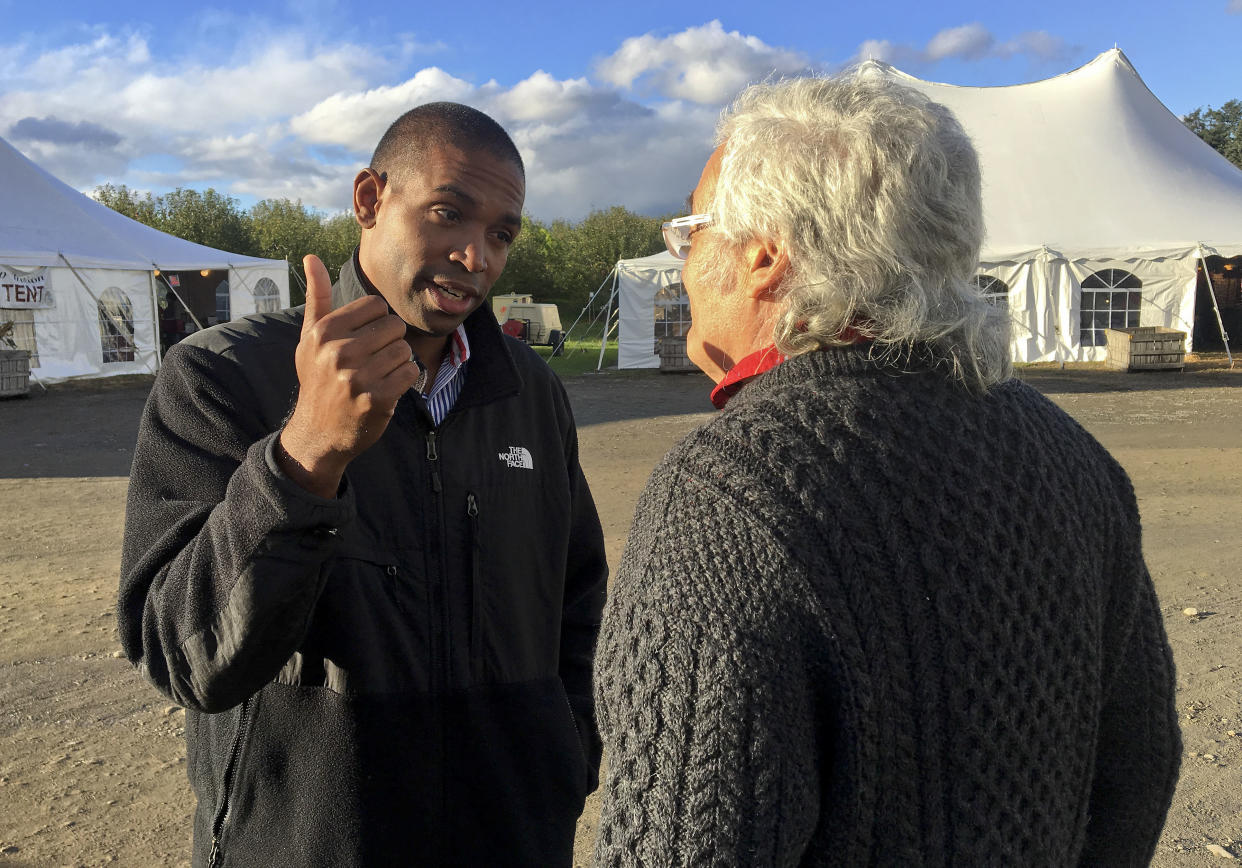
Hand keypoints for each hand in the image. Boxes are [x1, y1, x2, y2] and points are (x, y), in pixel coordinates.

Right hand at [277, 255, 421, 496]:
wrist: (318, 433)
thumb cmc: (317, 379)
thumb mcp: (310, 339)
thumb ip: (317, 298)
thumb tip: (312, 257)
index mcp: (323, 332)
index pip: (376, 306)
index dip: (376, 322)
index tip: (364, 340)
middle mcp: (338, 352)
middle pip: (394, 327)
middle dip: (390, 343)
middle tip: (372, 361)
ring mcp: (357, 377)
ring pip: (404, 350)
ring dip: (397, 363)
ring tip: (377, 376)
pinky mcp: (377, 399)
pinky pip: (410, 373)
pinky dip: (404, 381)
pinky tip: (386, 389)